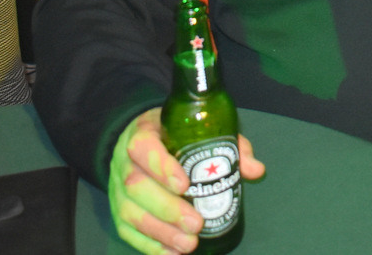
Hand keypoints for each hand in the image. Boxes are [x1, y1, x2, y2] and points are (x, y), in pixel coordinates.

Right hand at [109, 108, 264, 254]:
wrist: (140, 141)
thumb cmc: (176, 136)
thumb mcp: (200, 130)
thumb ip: (228, 145)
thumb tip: (254, 169)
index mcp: (143, 133)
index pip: (144, 147)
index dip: (162, 167)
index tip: (186, 185)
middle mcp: (123, 161)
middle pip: (136, 186)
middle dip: (167, 208)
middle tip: (196, 223)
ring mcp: (117, 188)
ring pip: (131, 212)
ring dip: (161, 232)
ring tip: (189, 244)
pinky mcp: (117, 211)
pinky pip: (128, 231)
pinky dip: (150, 246)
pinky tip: (173, 253)